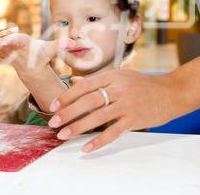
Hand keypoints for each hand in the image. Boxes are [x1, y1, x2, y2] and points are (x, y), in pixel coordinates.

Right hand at [0, 33, 73, 74]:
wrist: (31, 57)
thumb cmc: (41, 54)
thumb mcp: (51, 50)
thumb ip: (61, 46)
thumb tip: (75, 43)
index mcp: (23, 40)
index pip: (16, 39)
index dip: (10, 39)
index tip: (5, 41)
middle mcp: (12, 42)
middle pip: (2, 42)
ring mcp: (4, 48)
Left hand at [48, 69, 178, 151]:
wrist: (171, 92)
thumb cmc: (142, 84)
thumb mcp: (119, 76)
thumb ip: (95, 80)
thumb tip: (73, 82)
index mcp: (111, 77)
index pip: (83, 86)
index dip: (66, 96)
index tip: (52, 106)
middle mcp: (117, 89)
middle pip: (87, 101)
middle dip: (67, 112)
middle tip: (53, 122)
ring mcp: (126, 105)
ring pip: (98, 117)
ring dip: (78, 127)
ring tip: (63, 135)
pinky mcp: (135, 120)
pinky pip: (114, 132)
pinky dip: (99, 141)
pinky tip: (86, 148)